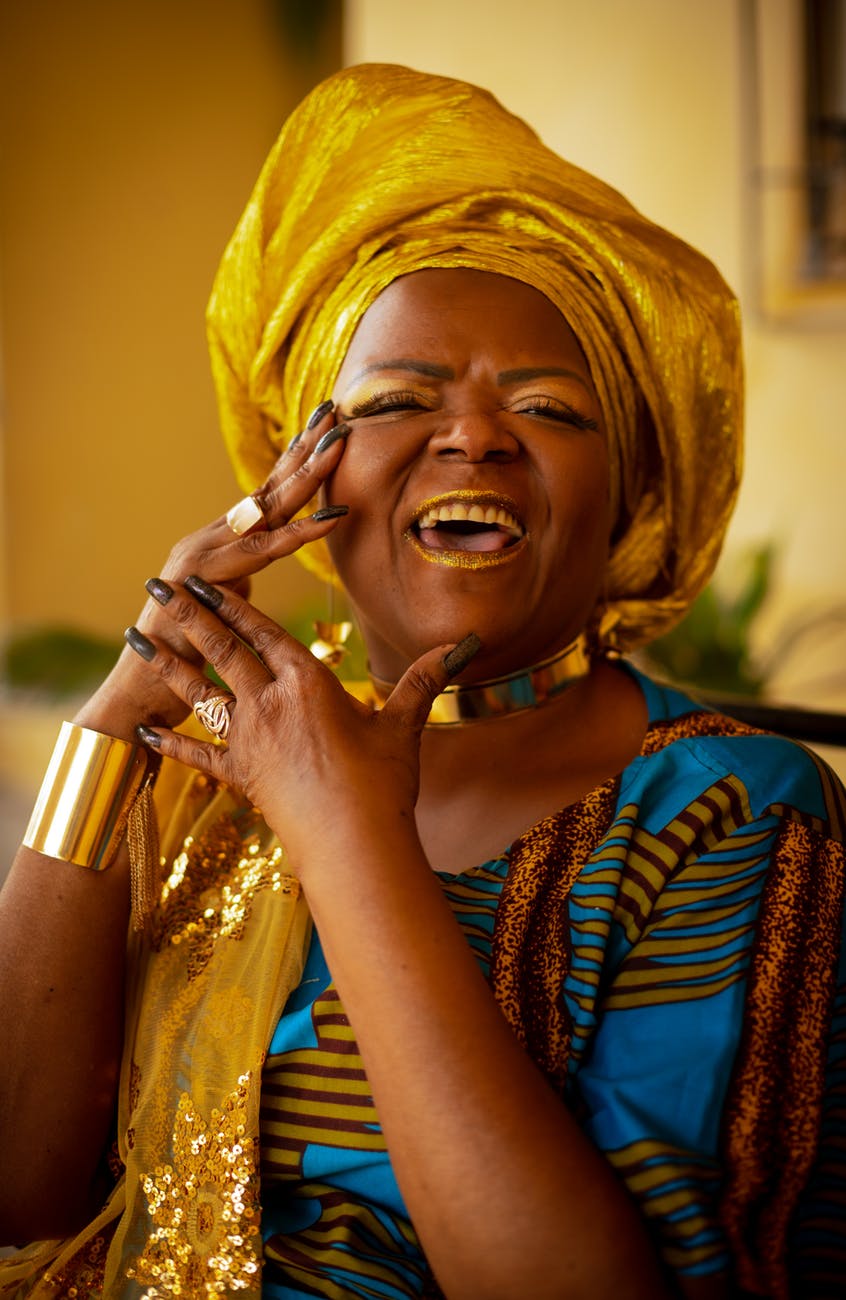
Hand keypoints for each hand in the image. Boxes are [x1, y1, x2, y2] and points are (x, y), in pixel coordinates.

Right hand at [78, 403, 348, 737]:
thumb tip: (253, 576)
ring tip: (339, 441)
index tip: (323, 430)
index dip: (293, 462)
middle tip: (334, 410)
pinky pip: (267, 551)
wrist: (140, 694)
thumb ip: (238, 588)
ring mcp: (205, 554)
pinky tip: (334, 515)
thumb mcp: (223, 615)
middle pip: (267, 488)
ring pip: (268, 508)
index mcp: (218, 547)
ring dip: (307, 473)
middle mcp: (210, 541)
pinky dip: (303, 532)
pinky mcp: (209, 577)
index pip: (264, 497)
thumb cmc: (185, 663)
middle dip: (302, 447)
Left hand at [128, 578, 478, 872]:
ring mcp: (249, 741)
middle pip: (222, 648)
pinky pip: (197, 755)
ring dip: (167, 662)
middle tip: (159, 585)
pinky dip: (170, 742)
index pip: (263, 631)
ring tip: (136, 635)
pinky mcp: (240, 778)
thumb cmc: (383, 783)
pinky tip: (143, 730)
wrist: (353, 843)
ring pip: (199, 690)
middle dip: (188, 613)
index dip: (233, 602)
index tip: (207, 578)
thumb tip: (465, 645)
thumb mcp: (405, 725)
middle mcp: (270, 704)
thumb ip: (424, 679)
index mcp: (308, 683)